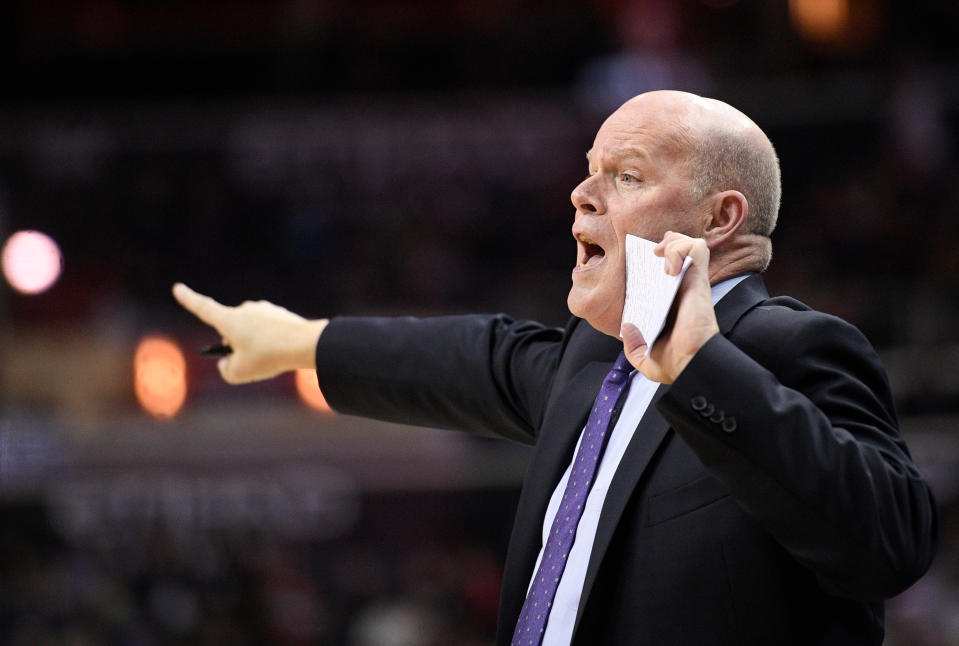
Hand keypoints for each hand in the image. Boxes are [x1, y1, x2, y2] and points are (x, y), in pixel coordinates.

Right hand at [172, 283, 327, 383]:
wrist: (304, 344)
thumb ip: (226, 369)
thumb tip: (228, 363)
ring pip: (253, 331)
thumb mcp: (239, 373)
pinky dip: (272, 343)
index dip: (188, 299)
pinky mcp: (282, 314)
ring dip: (255, 344)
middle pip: (232, 329)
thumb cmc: (267, 357)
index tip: (177, 287)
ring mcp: (265, 310)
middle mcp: (245, 309)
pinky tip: (283, 352)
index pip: (202, 307)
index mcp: (229, 319)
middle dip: (235, 345)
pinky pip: (271, 332)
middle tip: (248, 361)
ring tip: (269, 359)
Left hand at [620, 232, 718, 382]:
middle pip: (681, 251)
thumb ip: (633, 346)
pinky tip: (668, 266)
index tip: (641, 262)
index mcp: (671, 304)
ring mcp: (691, 283)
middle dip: (667, 243)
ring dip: (675, 242)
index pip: (666, 272)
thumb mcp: (645, 359)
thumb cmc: (674, 366)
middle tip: (653, 253)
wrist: (690, 366)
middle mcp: (683, 290)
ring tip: (661, 255)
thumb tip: (627, 327)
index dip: (656, 261)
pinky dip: (681, 248)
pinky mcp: (698, 280)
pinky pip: (697, 249)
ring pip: (691, 244)